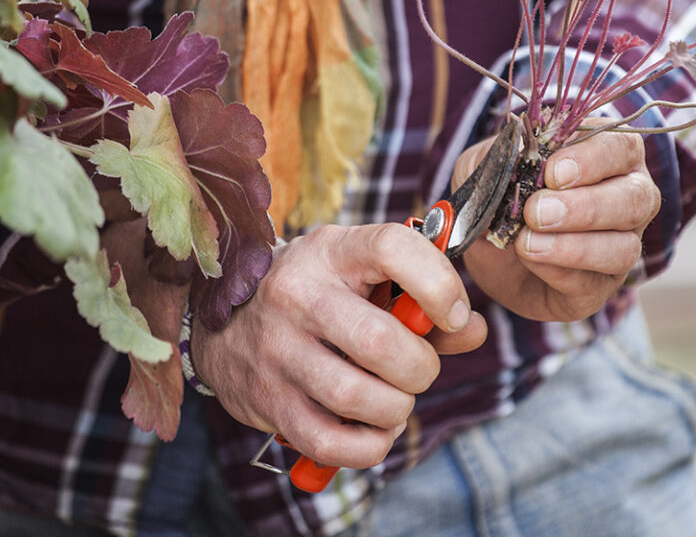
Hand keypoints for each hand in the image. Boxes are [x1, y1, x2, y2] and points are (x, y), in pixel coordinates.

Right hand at [190, 224, 486, 468]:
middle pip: (381, 342)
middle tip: (418, 369)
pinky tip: (374, 429)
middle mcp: (297, 294)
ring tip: (395, 399)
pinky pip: (329, 442)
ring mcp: (277, 349)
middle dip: (421, 368)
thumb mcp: (363, 276)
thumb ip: (423, 301)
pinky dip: (368, 446)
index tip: (454, 315)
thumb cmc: (316, 294)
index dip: (440, 285)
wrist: (223, 321)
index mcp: (331, 251)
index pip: (393, 249)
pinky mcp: (267, 400)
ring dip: (396, 409)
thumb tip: (472, 331)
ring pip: (357, 397)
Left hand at [459, 127, 659, 321]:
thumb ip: (500, 154)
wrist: (485, 249)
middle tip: (535, 211)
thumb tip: (517, 153)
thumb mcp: (486, 163)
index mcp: (610, 155)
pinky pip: (594, 283)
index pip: (623, 147)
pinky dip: (560, 271)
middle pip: (635, 199)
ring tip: (527, 241)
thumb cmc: (500, 192)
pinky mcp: (598, 287)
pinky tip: (530, 259)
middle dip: (585, 206)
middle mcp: (628, 199)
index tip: (552, 172)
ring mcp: (620, 246)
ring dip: (575, 246)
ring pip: (623, 247)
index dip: (593, 159)